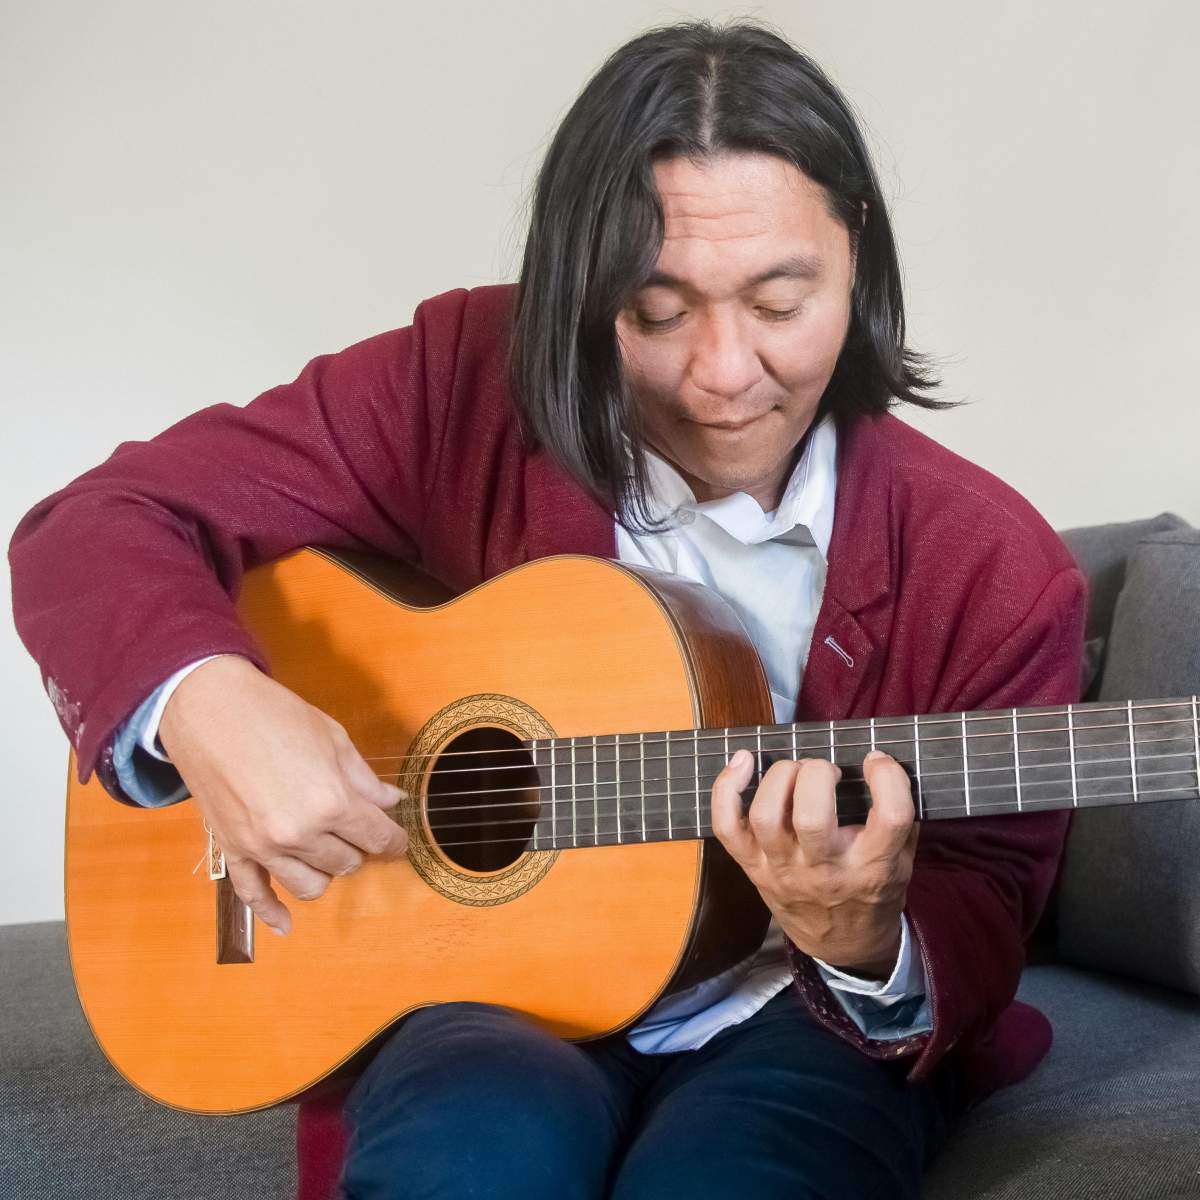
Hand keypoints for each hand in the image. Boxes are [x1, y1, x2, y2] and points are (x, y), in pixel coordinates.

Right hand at [159, 655, 408, 935]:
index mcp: (331, 801)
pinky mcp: (233, 850)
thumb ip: (364, 779)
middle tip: (357, 830)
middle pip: (348, 863)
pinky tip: (286, 925)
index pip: (378, 838)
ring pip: (311, 886)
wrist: (208, 706)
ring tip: (327, 851)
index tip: (398, 839)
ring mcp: (263, 847)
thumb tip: (391, 803)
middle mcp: (299, 833)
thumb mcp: (333, 738)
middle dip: (359, 848)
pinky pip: (253, 896)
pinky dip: (271, 914)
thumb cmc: (276, 714)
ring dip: (326, 872)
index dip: (395, 840)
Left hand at [711, 749, 917, 976]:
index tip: (877, 762)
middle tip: (826, 770)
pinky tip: (742, 762)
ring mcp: (783, 870)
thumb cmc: (872, 892)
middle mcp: (825, 870)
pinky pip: (726, 825)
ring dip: (779, 777)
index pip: (889, 816)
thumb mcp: (903, 861)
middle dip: (817, 774)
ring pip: (766, 816)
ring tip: (794, 771)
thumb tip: (888, 761)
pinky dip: (726, 788)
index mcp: (872, 867)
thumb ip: (901, 815)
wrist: (843, 946)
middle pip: (812, 816)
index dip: (888, 777)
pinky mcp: (753, 867)